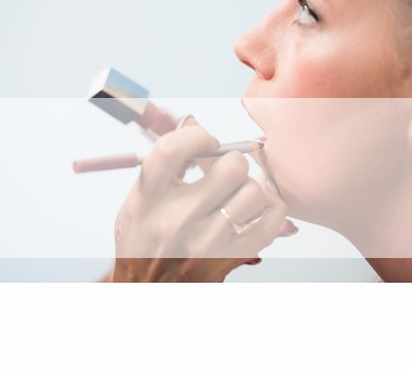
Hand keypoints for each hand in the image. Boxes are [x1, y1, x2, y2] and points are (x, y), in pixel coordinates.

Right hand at [107, 118, 295, 282]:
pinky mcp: (233, 256)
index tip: (203, 140)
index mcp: (147, 199)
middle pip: (230, 168)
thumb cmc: (143, 240)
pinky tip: (255, 209)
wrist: (148, 289)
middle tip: (225, 170)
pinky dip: (270, 207)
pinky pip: (273, 218)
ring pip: (255, 192)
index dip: (195, 135)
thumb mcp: (138, 200)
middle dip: (232, 162)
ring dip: (250, 187)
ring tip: (237, 193)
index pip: (172, 149)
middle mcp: (177, 218)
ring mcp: (208, 240)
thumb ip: (164, 164)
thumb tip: (192, 122)